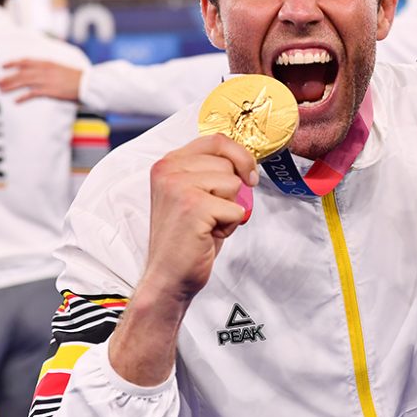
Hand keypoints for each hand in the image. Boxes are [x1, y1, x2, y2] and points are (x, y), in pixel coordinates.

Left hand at [0, 59, 81, 102]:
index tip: (3, 66)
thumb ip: (48, 68)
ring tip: (2, 90)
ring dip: (11, 86)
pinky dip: (23, 97)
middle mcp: (44, 70)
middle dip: (8, 78)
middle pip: (21, 73)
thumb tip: (39, 70)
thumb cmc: (75, 77)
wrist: (87, 84)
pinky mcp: (49, 91)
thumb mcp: (60, 68)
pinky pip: (32, 93)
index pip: (26, 61)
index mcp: (47, 63)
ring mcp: (46, 80)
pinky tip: (16, 100)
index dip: (13, 63)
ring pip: (23, 82)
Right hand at [109, 134, 257, 385]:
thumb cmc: (188, 237)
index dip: (240, 156)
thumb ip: (212, 172)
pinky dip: (230, 226)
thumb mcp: (196, 194)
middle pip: (229, 163)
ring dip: (229, 209)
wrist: (169, 277)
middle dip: (232, 191)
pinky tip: (208, 236)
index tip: (248, 176)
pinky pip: (236, 208)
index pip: (216, 139)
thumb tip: (248, 161)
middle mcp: (168, 169)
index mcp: (168, 163)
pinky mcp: (194, 206)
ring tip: (207, 225)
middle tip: (211, 214)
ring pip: (234, 184)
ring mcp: (179, 186)